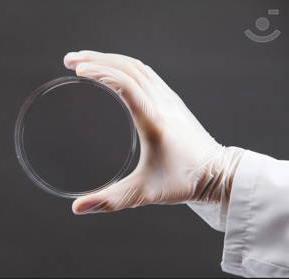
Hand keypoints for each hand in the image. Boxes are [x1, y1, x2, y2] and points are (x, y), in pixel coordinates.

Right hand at [63, 50, 243, 214]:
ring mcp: (168, 99)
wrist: (219, 173)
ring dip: (109, 59)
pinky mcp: (171, 101)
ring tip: (84, 61)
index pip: (125, 84)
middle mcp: (162, 103)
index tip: (76, 71)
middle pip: (127, 68)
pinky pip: (146, 73)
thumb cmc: (185, 182)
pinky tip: (114, 70)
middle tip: (69, 60)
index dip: (100, 73)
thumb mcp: (144, 193)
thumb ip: (110, 201)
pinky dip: (124, 66)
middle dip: (95, 60)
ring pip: (136, 67)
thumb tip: (78, 208)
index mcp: (154, 121)